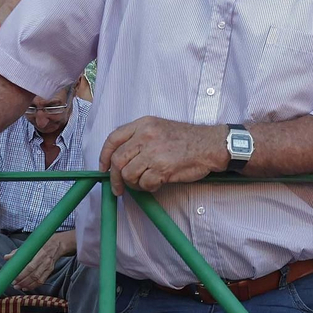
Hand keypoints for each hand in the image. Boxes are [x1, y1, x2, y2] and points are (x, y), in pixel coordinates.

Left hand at [6, 232, 69, 291]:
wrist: (57, 244)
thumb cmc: (41, 244)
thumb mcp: (30, 245)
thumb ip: (18, 252)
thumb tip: (6, 257)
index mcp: (39, 253)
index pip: (30, 266)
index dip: (21, 274)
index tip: (13, 277)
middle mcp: (45, 261)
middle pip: (33, 274)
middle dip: (23, 281)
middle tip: (14, 284)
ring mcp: (48, 266)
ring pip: (37, 279)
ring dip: (27, 285)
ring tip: (18, 287)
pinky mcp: (50, 271)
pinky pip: (42, 281)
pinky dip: (34, 286)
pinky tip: (26, 287)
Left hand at [99, 117, 225, 194]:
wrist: (209, 145)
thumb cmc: (186, 139)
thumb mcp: (159, 128)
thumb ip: (138, 138)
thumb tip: (118, 160)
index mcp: (143, 124)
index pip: (113, 139)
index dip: (104, 156)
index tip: (103, 168)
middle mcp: (146, 136)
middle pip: (117, 160)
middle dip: (115, 178)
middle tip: (118, 188)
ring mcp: (154, 152)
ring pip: (129, 174)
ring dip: (134, 184)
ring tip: (145, 182)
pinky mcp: (163, 167)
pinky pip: (145, 183)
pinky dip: (148, 188)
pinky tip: (157, 183)